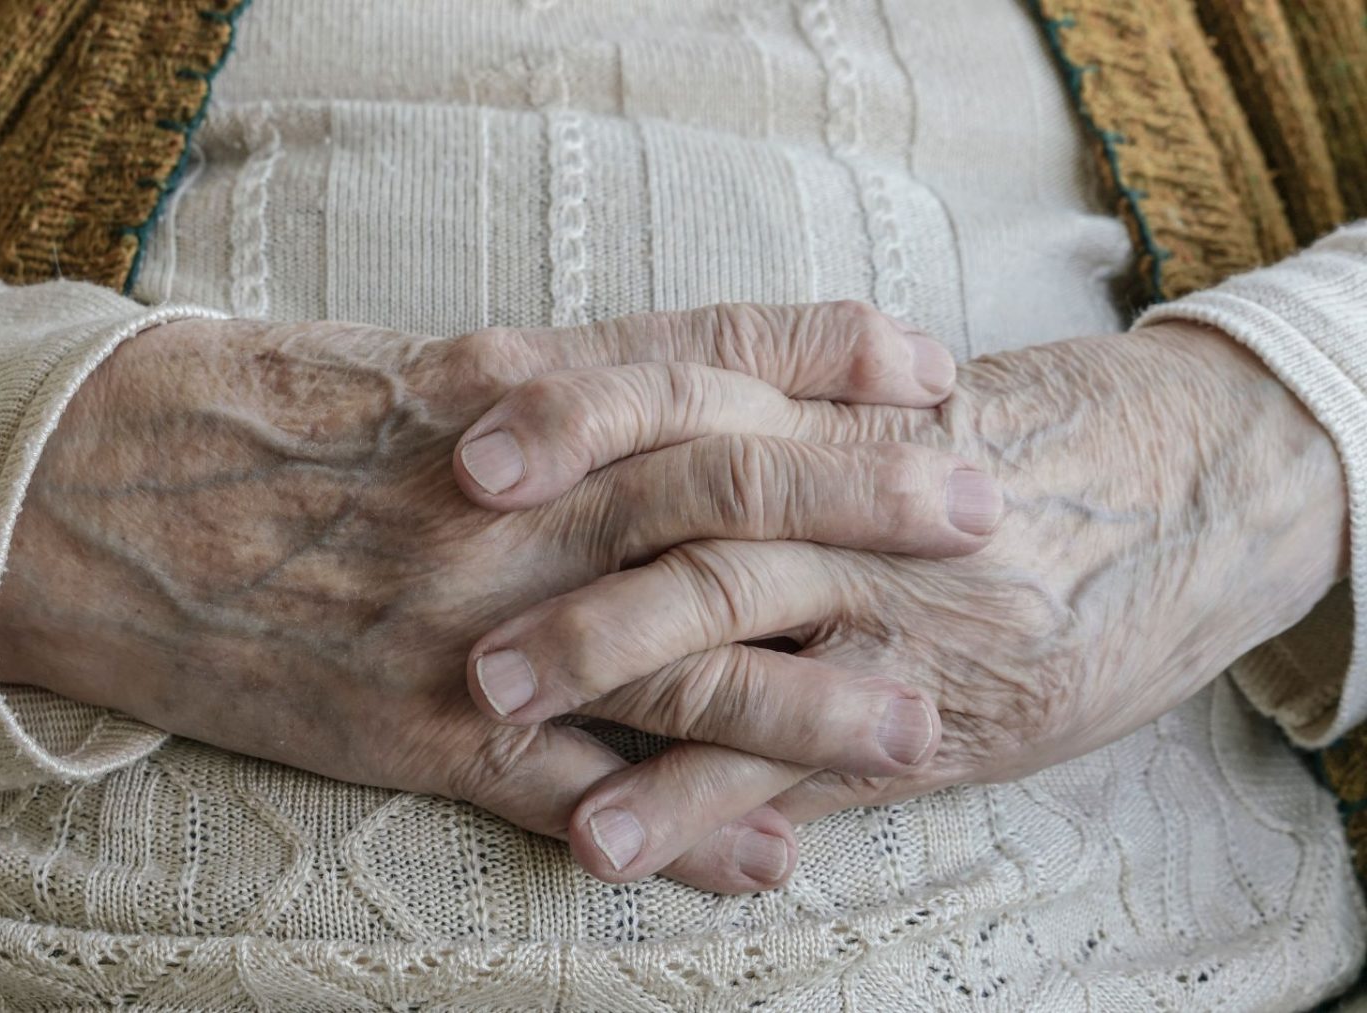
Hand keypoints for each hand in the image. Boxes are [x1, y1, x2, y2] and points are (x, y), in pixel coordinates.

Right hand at [0, 302, 992, 892]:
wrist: (95, 499)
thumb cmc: (260, 421)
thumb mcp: (410, 372)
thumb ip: (548, 381)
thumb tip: (671, 388)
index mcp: (507, 395)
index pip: (700, 356)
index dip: (827, 359)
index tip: (932, 372)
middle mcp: (507, 503)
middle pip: (719, 491)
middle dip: (862, 503)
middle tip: (985, 516)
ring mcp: (470, 623)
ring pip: (670, 656)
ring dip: (805, 697)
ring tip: (919, 725)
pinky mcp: (415, 732)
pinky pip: (571, 789)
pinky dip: (678, 829)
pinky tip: (770, 858)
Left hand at [469, 322, 1346, 882]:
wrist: (1158, 503)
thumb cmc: (974, 454)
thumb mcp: (862, 405)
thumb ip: (738, 405)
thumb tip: (550, 385)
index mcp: (811, 411)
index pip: (677, 382)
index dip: (569, 404)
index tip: (462, 431)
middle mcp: (837, 500)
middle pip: (686, 502)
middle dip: (562, 536)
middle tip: (446, 572)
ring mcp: (874, 607)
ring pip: (725, 629)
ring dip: (600, 667)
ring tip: (484, 709)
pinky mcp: (905, 713)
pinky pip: (781, 761)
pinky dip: (687, 802)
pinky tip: (599, 841)